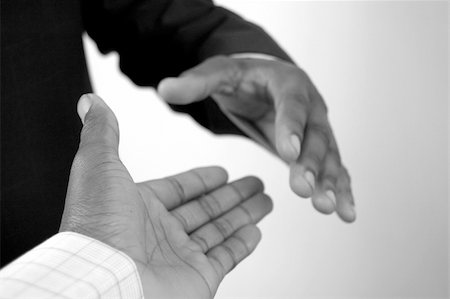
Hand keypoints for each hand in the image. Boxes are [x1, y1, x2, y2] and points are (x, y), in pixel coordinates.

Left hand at [60, 94, 272, 298]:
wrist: (105, 282)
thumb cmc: (98, 227)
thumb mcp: (99, 165)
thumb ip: (103, 133)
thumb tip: (92, 104)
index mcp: (138, 206)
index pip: (179, 189)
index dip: (201, 179)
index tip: (222, 172)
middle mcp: (158, 232)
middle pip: (205, 208)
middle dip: (232, 194)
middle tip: (255, 183)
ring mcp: (179, 257)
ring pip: (219, 230)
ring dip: (243, 214)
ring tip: (265, 201)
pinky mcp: (197, 278)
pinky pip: (226, 257)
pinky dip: (242, 244)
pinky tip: (255, 231)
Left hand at [157, 56, 354, 221]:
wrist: (264, 79)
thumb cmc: (242, 77)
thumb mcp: (218, 73)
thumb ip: (196, 82)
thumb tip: (165, 89)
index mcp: (287, 83)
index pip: (291, 104)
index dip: (291, 127)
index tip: (288, 151)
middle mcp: (310, 104)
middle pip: (316, 135)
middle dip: (313, 164)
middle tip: (305, 190)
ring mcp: (317, 127)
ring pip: (330, 155)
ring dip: (331, 182)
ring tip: (331, 209)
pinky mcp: (318, 146)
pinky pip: (334, 167)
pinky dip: (341, 188)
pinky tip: (345, 212)